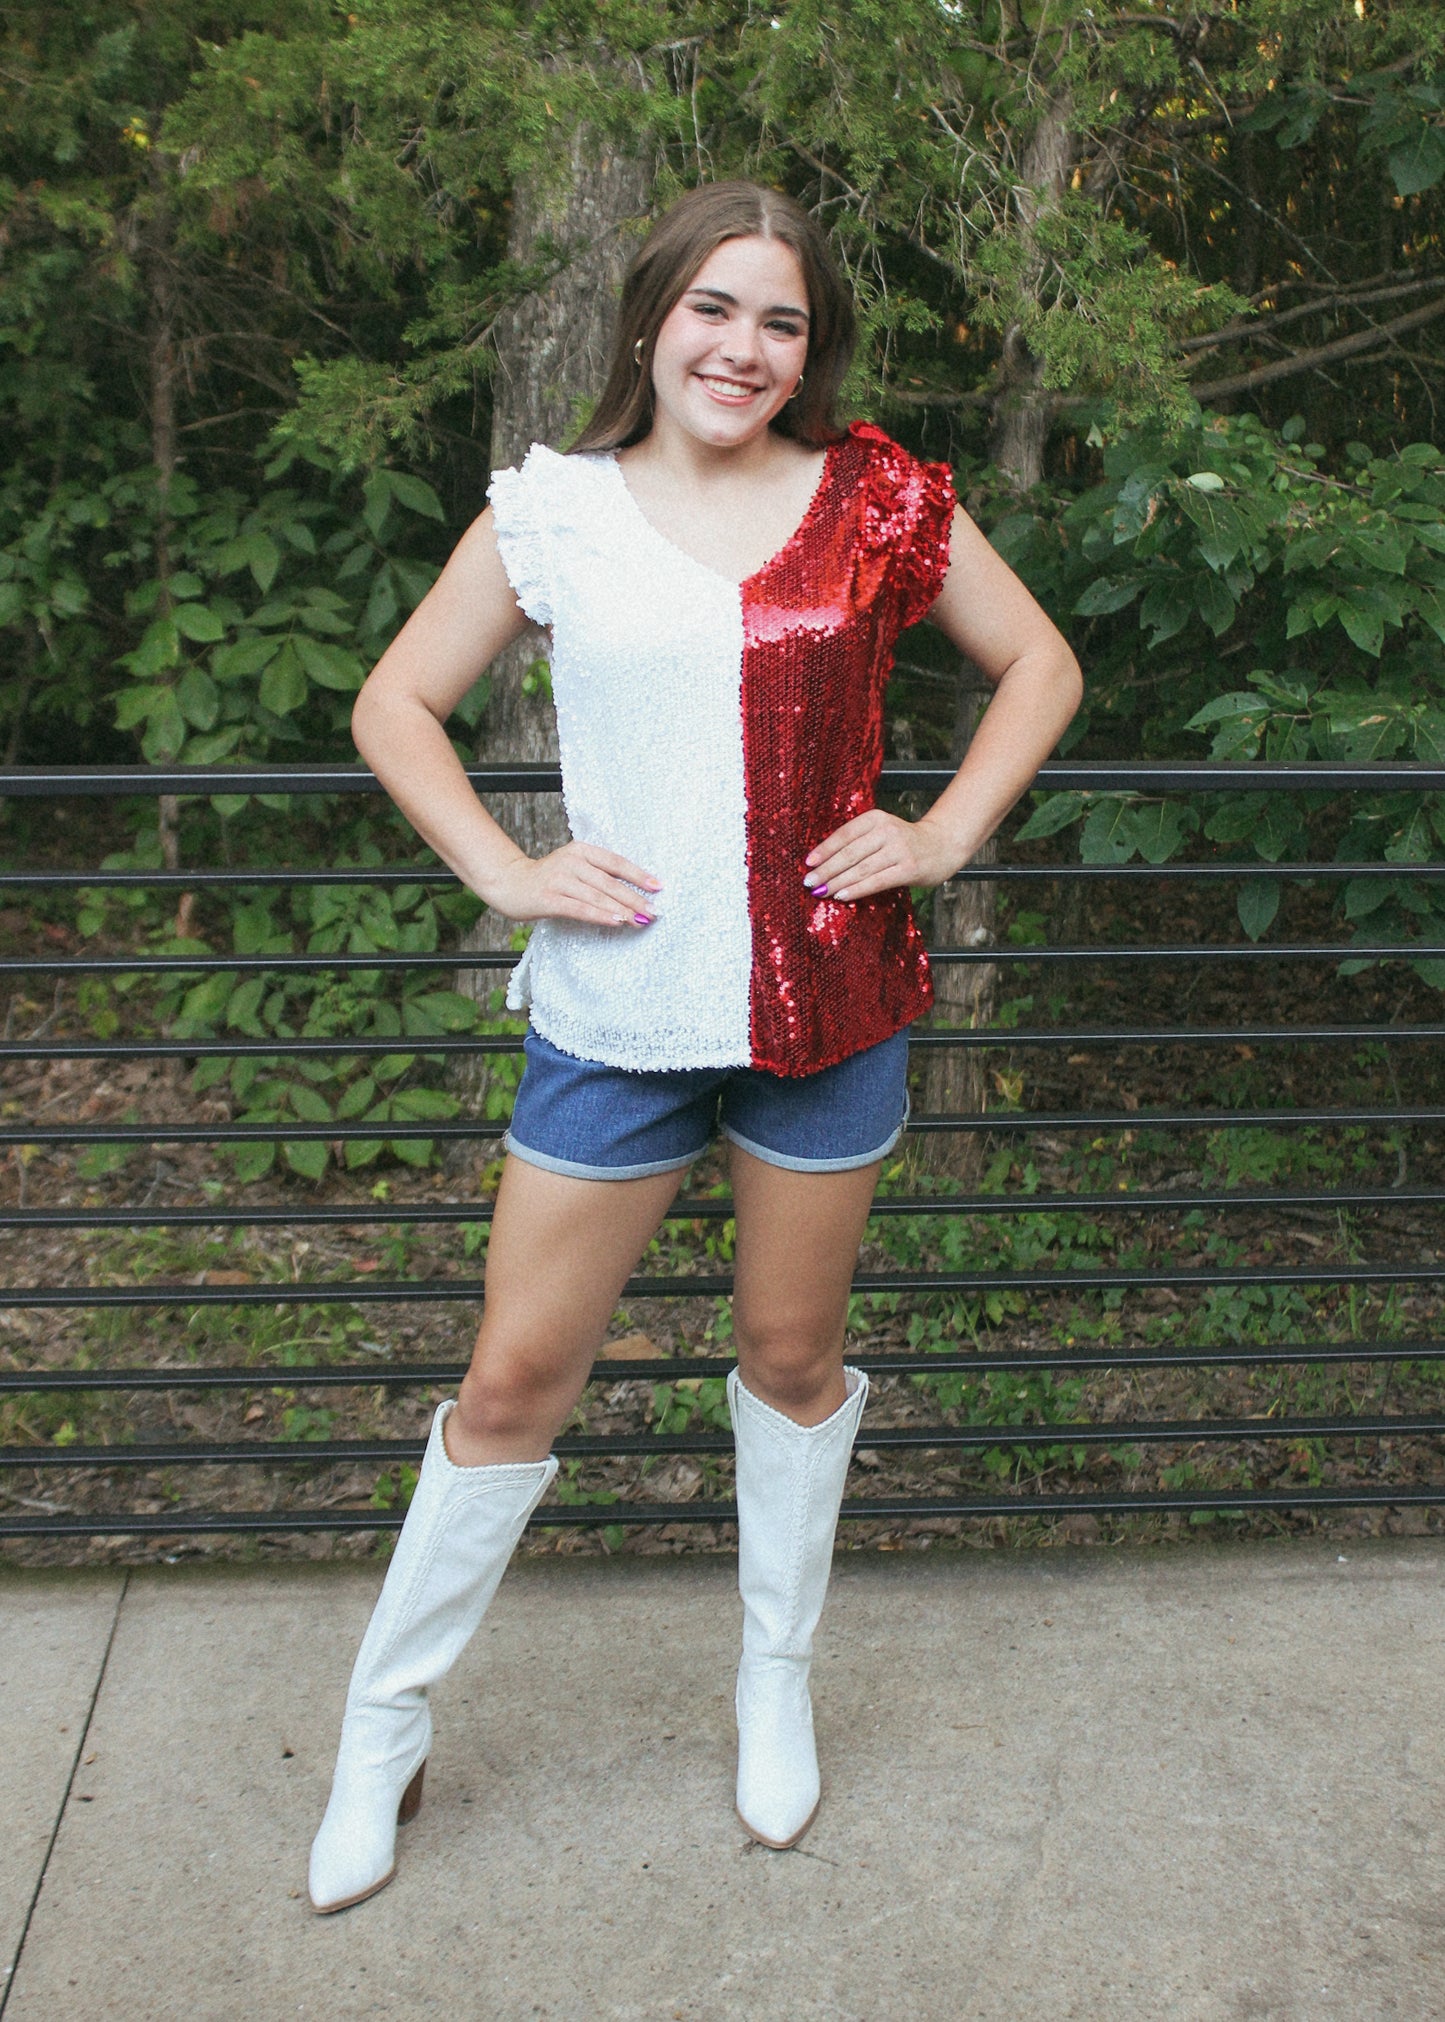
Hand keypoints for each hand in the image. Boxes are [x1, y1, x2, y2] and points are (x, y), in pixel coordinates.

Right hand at [480, 842, 660, 927]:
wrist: (510, 883)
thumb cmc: (548, 879)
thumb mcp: (574, 867)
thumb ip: (598, 875)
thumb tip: (632, 893)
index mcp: (581, 850)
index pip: (615, 862)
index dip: (638, 874)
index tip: (658, 887)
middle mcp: (571, 861)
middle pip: (610, 882)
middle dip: (634, 898)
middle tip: (654, 911)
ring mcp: (559, 879)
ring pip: (597, 896)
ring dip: (622, 910)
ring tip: (640, 920)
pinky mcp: (549, 898)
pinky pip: (580, 908)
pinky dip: (600, 915)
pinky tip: (616, 922)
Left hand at [803, 810, 961, 903]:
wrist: (943, 845)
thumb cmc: (905, 842)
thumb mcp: (882, 832)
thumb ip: (858, 842)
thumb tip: (824, 863)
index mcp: (876, 818)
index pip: (844, 835)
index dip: (824, 850)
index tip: (808, 863)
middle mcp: (886, 831)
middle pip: (849, 853)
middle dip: (826, 869)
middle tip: (809, 882)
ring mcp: (898, 850)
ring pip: (860, 868)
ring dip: (837, 882)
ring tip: (821, 891)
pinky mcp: (908, 868)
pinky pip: (876, 881)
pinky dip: (857, 889)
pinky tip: (842, 896)